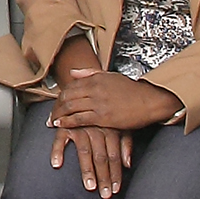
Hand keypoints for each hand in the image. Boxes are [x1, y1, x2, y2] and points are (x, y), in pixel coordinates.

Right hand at [50, 107, 132, 194]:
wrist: (88, 88)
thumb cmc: (107, 110)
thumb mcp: (120, 124)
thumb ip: (125, 143)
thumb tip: (128, 164)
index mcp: (110, 129)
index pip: (114, 156)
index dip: (116, 173)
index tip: (116, 190)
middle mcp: (96, 129)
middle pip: (102, 157)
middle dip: (104, 177)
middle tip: (104, 195)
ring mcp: (80, 127)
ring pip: (85, 152)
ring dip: (87, 171)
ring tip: (89, 187)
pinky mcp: (65, 125)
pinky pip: (60, 139)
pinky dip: (57, 150)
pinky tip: (57, 164)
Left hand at [52, 65, 183, 133]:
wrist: (149, 101)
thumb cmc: (132, 89)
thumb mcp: (110, 76)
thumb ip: (89, 73)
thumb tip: (72, 72)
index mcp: (95, 79)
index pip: (70, 86)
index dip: (59, 95)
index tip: (55, 103)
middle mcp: (94, 89)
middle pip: (67, 97)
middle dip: (55, 107)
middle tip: (50, 115)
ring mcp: (98, 103)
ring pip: (70, 108)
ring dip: (58, 115)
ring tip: (52, 122)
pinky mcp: (103, 117)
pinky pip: (79, 119)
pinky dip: (67, 122)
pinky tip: (61, 126)